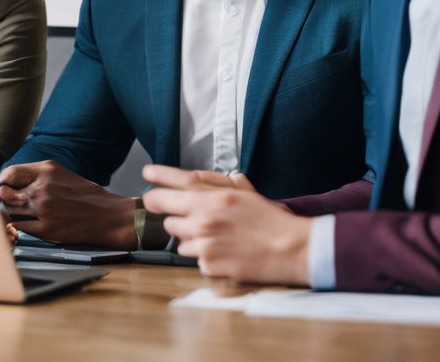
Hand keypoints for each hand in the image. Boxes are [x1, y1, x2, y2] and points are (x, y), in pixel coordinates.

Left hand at [0, 160, 135, 248]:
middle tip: (6, 202)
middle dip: (3, 199)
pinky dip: (19, 225)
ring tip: (18, 213)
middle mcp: (42, 188)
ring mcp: (43, 210)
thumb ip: (36, 175)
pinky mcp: (46, 229)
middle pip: (5, 194)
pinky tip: (26, 224)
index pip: (10, 173)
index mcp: (47, 171)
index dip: (2, 181)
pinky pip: (20, 227)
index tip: (2, 187)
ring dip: (10, 213)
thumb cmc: (85, 195)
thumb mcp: (62, 174)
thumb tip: (9, 181)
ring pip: (10, 211)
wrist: (108, 216)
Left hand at [142, 164, 310, 285]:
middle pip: (167, 218)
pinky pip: (195, 260)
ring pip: (178, 241)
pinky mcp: (209, 266)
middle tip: (193, 218)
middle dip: (176, 217)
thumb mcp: (244, 192)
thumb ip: (216, 183)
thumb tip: (193, 177)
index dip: (155, 178)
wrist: (292, 249)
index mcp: (212, 198)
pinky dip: (205, 257)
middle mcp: (204, 219)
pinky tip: (224, 253)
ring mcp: (204, 244)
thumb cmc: (270, 219)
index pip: (172, 184)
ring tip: (216, 238)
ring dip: (191, 239)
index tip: (147, 174)